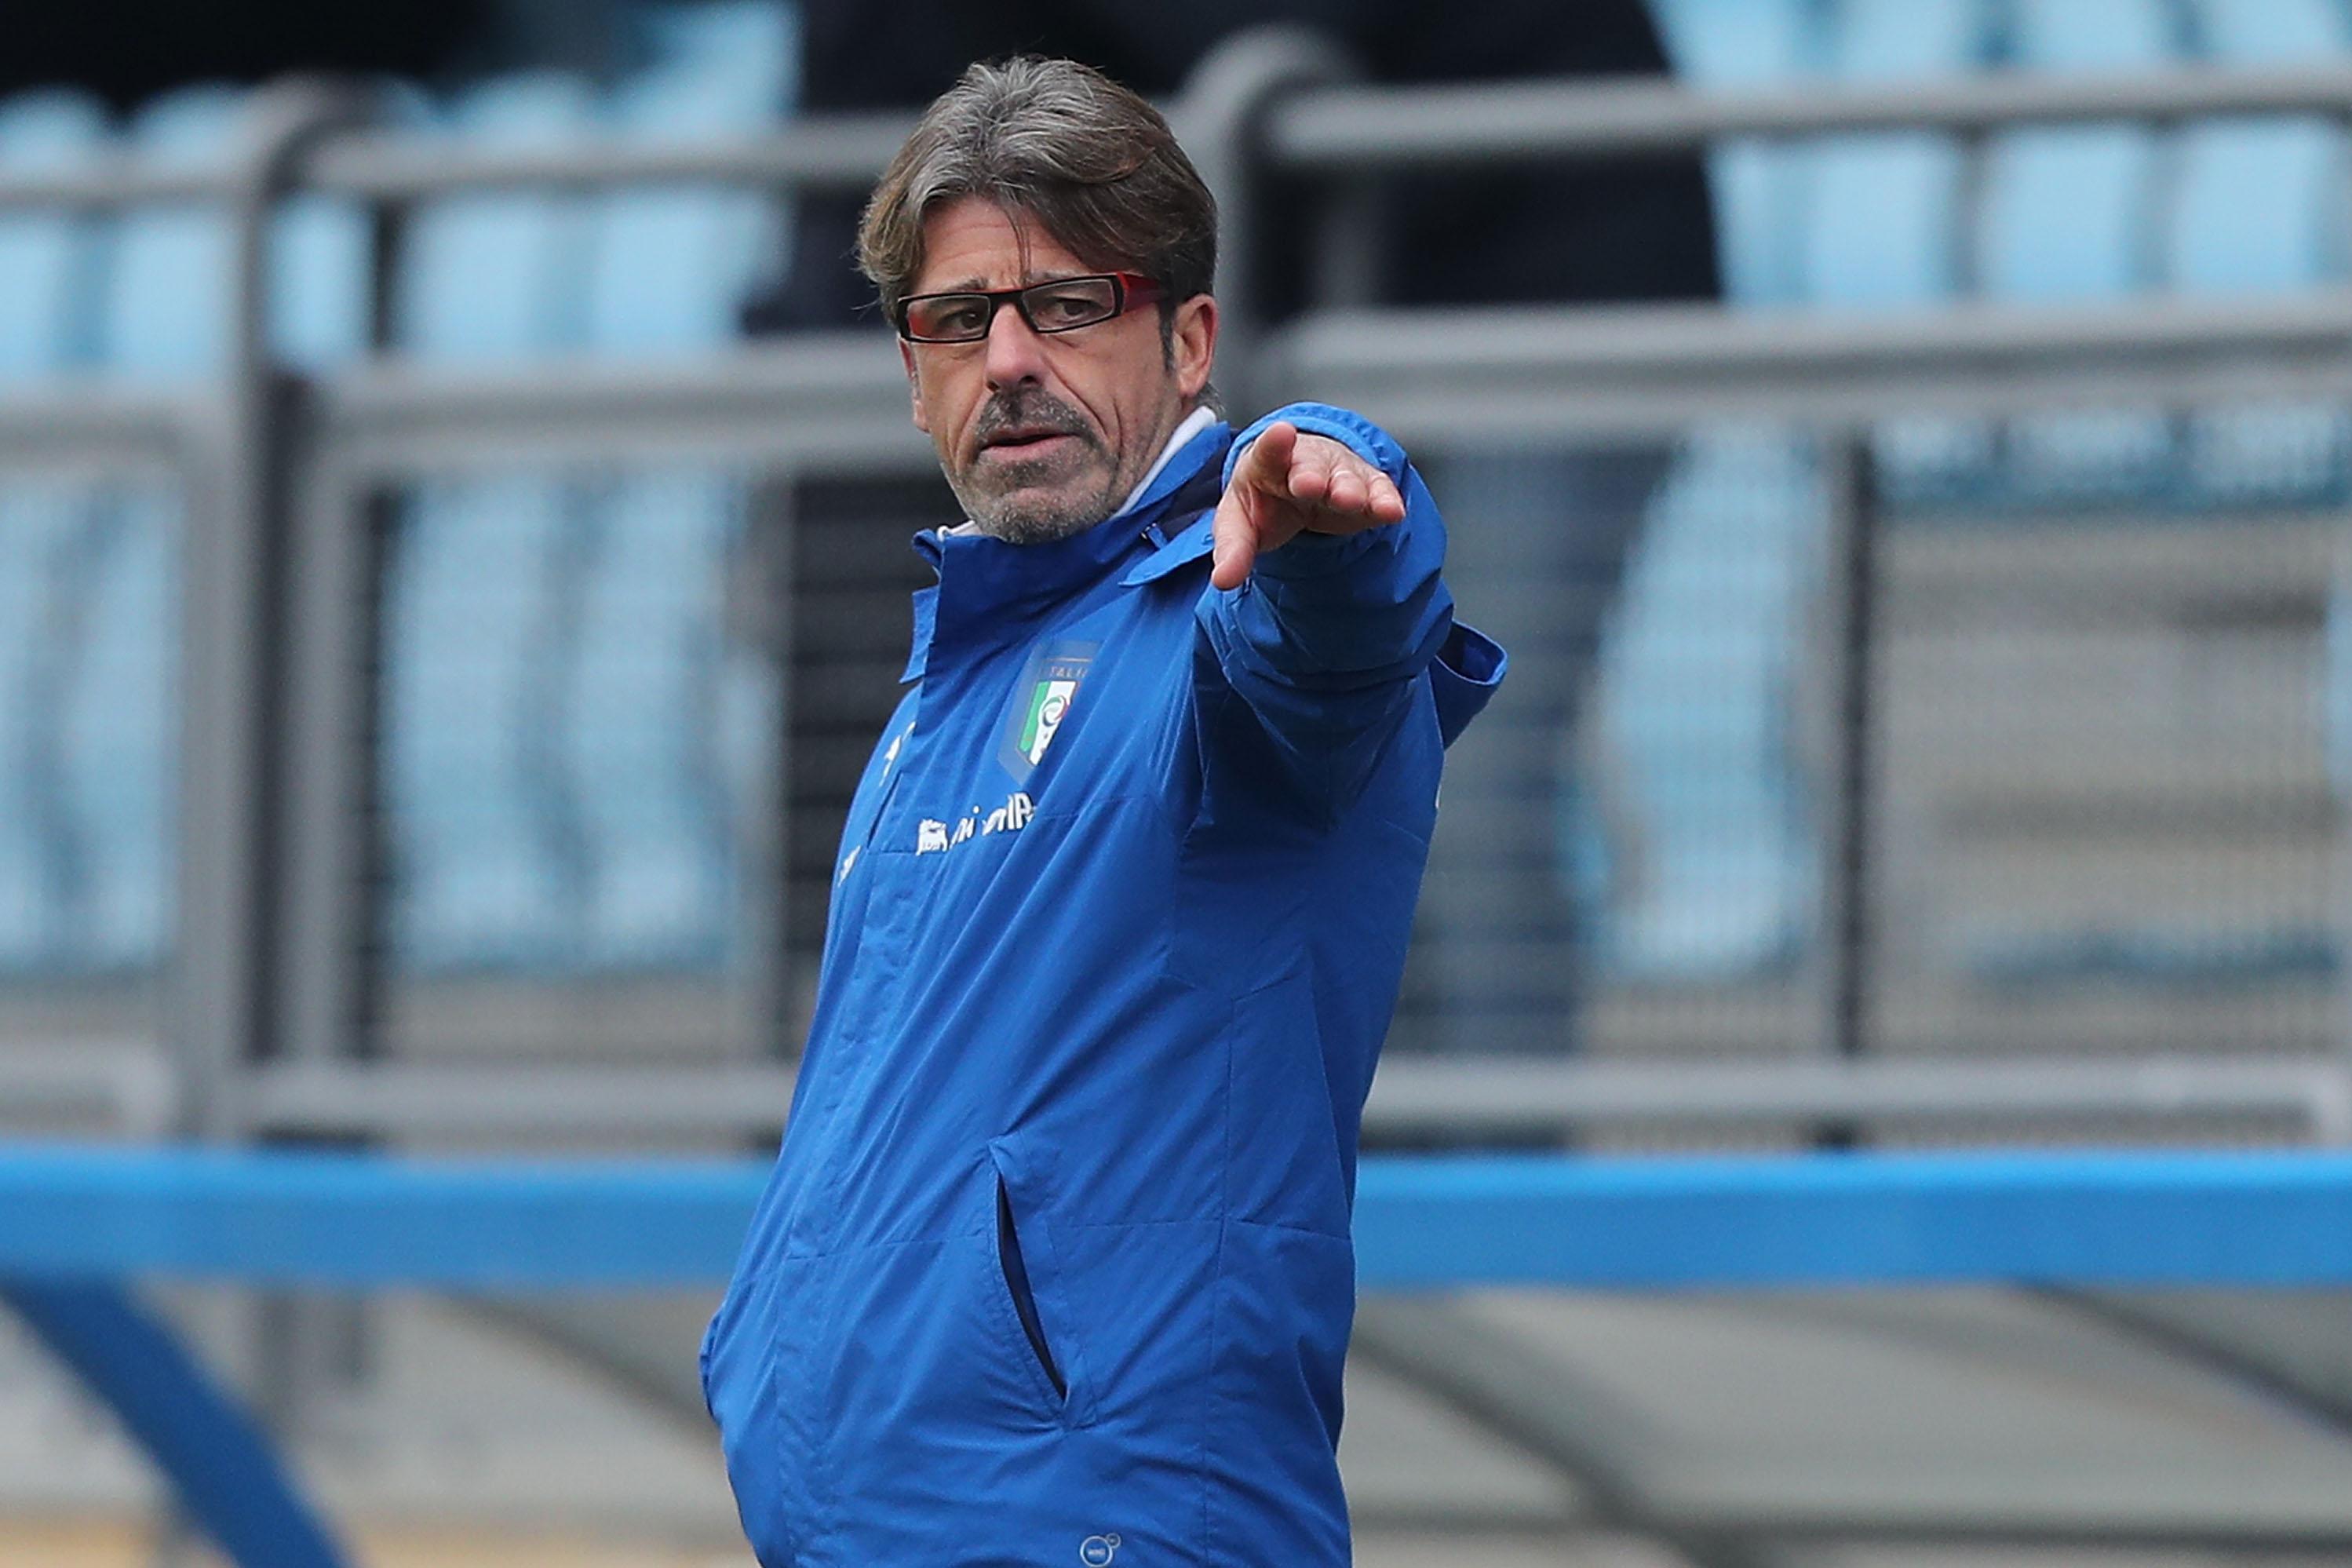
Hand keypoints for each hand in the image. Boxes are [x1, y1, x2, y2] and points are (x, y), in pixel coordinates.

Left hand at [1209, 421, 1406, 590]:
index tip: (1280, 434)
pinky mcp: (1366, 488)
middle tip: (1311, 485)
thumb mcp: (1240, 524)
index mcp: (1266, 463)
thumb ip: (1233, 550)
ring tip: (1352, 502)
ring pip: (1346, 476)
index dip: (1274, 444)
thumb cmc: (1266, 501)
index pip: (1268, 451)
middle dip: (1312, 474)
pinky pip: (1377, 490)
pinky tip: (1392, 511)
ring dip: (1350, 488)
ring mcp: (1338, 472)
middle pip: (1309, 465)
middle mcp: (1305, 462)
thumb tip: (1222, 580)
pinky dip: (1385, 499)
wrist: (1298, 486)